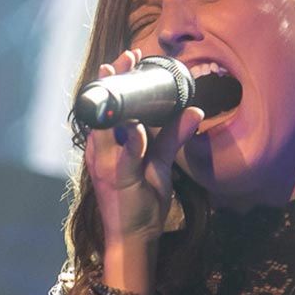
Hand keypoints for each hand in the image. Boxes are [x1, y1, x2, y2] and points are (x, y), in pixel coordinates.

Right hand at [84, 48, 203, 246]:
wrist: (134, 238)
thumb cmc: (142, 202)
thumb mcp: (160, 163)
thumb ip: (173, 137)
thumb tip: (194, 109)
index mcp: (108, 145)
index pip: (109, 107)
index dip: (115, 80)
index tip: (130, 56)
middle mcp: (100, 150)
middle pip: (101, 108)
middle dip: (111, 79)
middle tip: (125, 56)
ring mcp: (105, 164)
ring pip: (104, 126)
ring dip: (113, 100)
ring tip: (120, 73)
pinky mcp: (115, 180)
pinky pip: (121, 157)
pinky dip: (130, 141)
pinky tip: (138, 129)